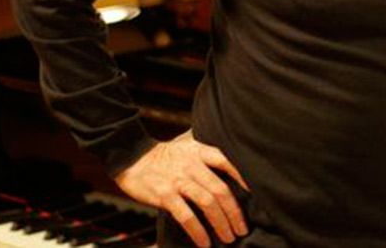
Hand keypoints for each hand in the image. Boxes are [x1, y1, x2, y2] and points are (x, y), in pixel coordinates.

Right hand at [114, 130, 248, 246]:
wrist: (130, 155)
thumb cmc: (162, 156)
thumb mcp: (187, 147)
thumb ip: (205, 157)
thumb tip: (228, 174)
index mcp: (199, 151)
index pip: (227, 162)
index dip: (243, 178)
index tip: (255, 195)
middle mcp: (192, 165)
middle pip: (221, 190)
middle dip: (234, 212)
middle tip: (242, 228)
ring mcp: (178, 180)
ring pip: (207, 203)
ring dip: (221, 223)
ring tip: (229, 237)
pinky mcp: (164, 195)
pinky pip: (186, 216)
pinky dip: (198, 231)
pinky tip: (204, 243)